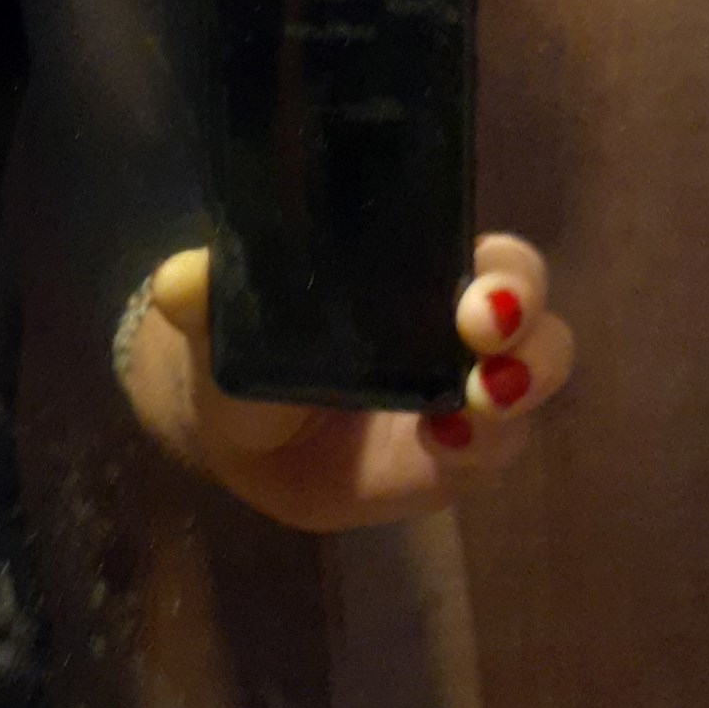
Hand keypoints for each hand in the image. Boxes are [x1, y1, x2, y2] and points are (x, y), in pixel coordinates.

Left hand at [116, 232, 573, 530]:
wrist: (244, 436)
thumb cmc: (251, 348)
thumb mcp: (222, 322)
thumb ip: (203, 298)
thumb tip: (178, 284)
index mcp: (412, 268)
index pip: (485, 251)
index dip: (502, 268)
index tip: (475, 290)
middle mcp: (454, 322)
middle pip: (530, 307)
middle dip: (526, 317)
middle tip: (482, 331)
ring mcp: (466, 391)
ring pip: (529, 377)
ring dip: (522, 384)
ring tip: (481, 400)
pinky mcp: (458, 457)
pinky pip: (491, 448)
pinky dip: (482, 446)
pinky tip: (449, 445)